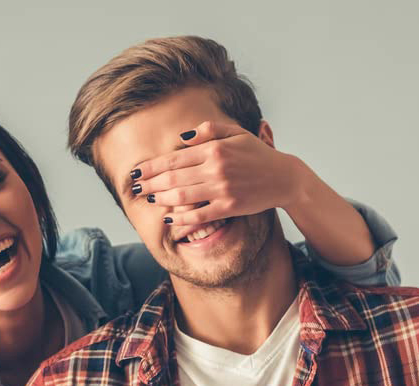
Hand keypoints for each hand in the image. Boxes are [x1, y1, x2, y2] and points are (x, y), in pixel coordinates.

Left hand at [130, 121, 301, 227]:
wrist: (283, 177)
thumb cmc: (257, 154)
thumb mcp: (235, 133)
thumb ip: (207, 131)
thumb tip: (181, 139)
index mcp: (214, 148)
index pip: (175, 158)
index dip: (152, 166)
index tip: (137, 171)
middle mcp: (216, 168)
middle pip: (174, 177)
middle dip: (150, 183)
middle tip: (135, 188)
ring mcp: (222, 189)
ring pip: (183, 196)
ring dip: (162, 200)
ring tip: (148, 200)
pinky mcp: (229, 207)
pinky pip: (201, 215)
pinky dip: (183, 218)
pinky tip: (170, 219)